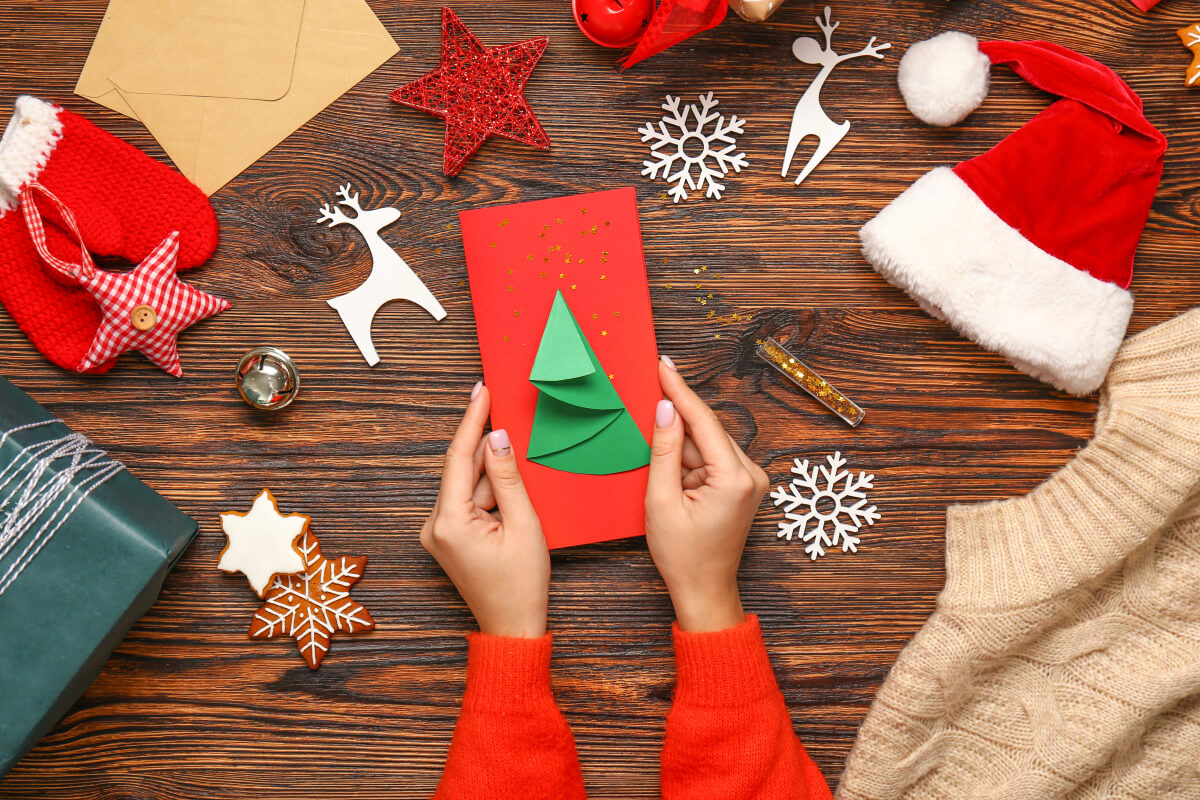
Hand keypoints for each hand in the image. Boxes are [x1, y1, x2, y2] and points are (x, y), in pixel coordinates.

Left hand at [420, 383, 549, 637]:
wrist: (511, 627)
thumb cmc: (521, 585)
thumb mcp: (523, 525)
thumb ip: (508, 477)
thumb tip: (497, 438)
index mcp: (448, 522)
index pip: (458, 457)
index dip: (472, 420)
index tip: (481, 391)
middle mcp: (434, 525)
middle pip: (462, 470)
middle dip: (486, 446)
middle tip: (503, 410)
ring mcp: (439, 533)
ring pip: (468, 485)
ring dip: (493, 477)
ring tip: (519, 491)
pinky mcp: (448, 538)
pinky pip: (468, 502)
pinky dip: (489, 494)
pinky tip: (510, 498)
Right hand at [644, 356, 769, 632]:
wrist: (705, 590)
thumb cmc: (683, 556)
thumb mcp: (661, 502)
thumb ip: (664, 451)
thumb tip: (665, 410)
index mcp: (735, 477)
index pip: (703, 421)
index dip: (680, 390)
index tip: (663, 364)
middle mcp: (751, 473)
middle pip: (705, 430)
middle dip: (675, 420)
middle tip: (649, 393)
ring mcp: (750, 479)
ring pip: (706, 444)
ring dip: (680, 446)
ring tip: (659, 460)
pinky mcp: (742, 485)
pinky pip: (711, 458)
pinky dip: (689, 459)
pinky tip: (671, 468)